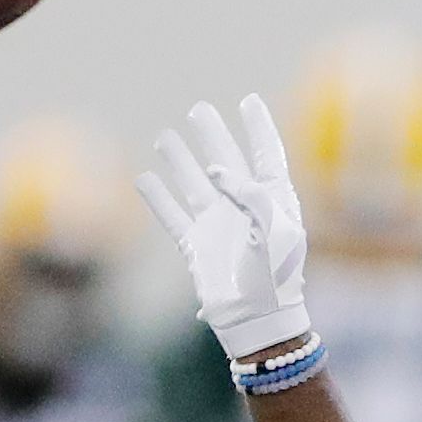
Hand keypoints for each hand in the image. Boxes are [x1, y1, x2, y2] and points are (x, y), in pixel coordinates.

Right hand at [135, 96, 310, 358]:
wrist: (256, 320)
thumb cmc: (275, 276)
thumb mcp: (275, 229)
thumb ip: (250, 194)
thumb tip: (216, 171)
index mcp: (275, 201)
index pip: (266, 155)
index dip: (258, 128)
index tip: (248, 102)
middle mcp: (245, 210)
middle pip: (226, 161)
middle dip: (213, 135)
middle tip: (199, 110)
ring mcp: (219, 226)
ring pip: (194, 184)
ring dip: (181, 160)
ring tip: (166, 136)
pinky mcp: (196, 246)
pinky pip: (173, 215)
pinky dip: (158, 197)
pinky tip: (145, 178)